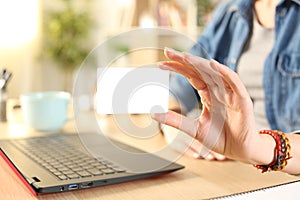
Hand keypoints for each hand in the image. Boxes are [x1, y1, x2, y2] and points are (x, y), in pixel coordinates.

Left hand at [153, 48, 258, 162]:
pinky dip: (224, 72)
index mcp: (208, 94)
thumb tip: (153, 114)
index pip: (191, 76)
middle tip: (167, 52)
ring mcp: (230, 93)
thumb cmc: (219, 138)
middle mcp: (218, 90)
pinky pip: (233, 82)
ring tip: (185, 57)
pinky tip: (212, 64)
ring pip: (214, 73)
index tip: (161, 64)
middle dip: (184, 60)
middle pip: (200, 70)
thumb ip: (176, 121)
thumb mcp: (193, 129)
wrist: (240, 151)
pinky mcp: (242, 99)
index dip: (177, 68)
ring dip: (200, 63)